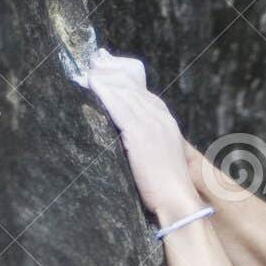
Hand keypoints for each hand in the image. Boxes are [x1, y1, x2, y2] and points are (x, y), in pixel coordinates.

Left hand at [88, 50, 197, 221]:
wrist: (178, 203)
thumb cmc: (167, 190)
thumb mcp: (159, 160)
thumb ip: (145, 144)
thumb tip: (127, 141)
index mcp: (166, 123)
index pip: (143, 93)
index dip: (123, 79)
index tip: (106, 67)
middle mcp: (160, 118)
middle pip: (132, 87)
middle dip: (111, 73)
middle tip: (92, 62)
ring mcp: (152, 125)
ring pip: (124, 92)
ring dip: (104, 79)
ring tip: (86, 70)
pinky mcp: (140, 134)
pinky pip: (119, 106)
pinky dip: (104, 92)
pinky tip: (91, 83)